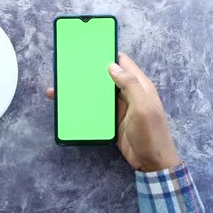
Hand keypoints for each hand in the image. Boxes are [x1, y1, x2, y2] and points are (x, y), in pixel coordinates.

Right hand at [47, 53, 179, 171]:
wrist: (152, 163)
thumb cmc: (151, 133)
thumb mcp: (143, 107)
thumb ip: (130, 85)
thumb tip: (112, 65)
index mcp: (139, 85)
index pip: (123, 63)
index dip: (107, 54)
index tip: (88, 49)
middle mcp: (128, 93)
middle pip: (107, 77)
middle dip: (89, 72)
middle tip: (67, 68)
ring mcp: (119, 107)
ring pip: (99, 93)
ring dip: (83, 90)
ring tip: (60, 88)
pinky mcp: (111, 120)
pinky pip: (96, 110)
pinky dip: (84, 106)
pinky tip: (69, 106)